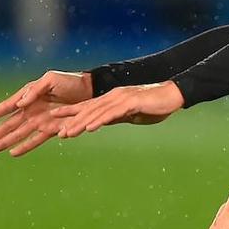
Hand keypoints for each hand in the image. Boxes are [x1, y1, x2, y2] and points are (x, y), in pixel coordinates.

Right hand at [0, 70, 92, 155]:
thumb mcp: (50, 80)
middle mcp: (31, 110)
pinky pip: (37, 139)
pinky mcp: (52, 129)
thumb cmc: (70, 81)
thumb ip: (34, 91)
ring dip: (5, 143)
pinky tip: (13, 153)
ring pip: (18, 135)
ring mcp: (41, 121)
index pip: (7, 107)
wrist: (90, 90)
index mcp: (28, 96)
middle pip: (9, 125)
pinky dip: (26, 146)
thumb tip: (19, 104)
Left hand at [51, 81, 184, 137]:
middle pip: (88, 110)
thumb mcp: (133, 114)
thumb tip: (104, 123)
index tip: (53, 120)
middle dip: (70, 121)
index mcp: (113, 99)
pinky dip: (99, 120)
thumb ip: (118, 117)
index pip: (87, 106)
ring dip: (81, 123)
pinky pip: (112, 113)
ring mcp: (122, 98)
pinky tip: (90, 128)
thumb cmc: (157, 105)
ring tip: (68, 133)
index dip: (70, 113)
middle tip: (55, 132)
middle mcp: (114, 97)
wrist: (175, 95)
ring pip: (97, 112)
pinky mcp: (132, 102)